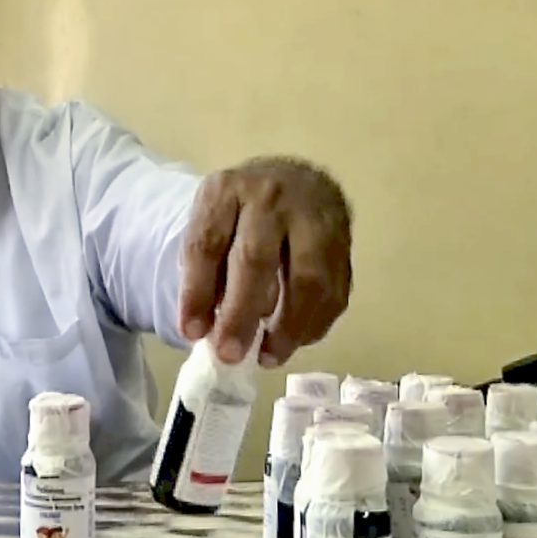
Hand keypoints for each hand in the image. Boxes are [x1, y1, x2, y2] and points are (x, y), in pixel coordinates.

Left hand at [178, 156, 351, 366]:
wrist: (292, 180)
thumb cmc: (242, 215)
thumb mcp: (212, 225)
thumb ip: (206, 272)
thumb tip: (204, 331)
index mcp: (226, 191)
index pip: (207, 243)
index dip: (197, 292)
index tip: (192, 333)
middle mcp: (272, 196)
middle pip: (256, 259)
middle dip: (241, 313)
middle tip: (230, 354)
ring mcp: (314, 215)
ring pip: (307, 277)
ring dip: (288, 326)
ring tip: (269, 357)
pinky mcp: (344, 239)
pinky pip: (335, 289)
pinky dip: (315, 322)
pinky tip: (297, 339)